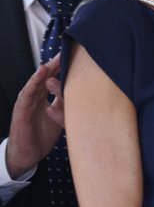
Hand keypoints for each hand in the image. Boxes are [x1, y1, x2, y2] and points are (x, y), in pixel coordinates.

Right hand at [5, 57, 64, 177]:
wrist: (28, 154)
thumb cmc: (41, 135)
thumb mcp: (58, 118)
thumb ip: (65, 106)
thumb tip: (79, 96)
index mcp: (44, 98)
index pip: (54, 80)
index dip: (62, 69)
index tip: (74, 58)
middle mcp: (36, 97)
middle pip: (45, 77)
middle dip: (55, 65)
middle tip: (66, 53)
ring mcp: (27, 102)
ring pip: (36, 82)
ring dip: (44, 70)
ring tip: (54, 60)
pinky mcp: (21, 109)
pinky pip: (28, 93)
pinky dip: (34, 82)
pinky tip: (40, 74)